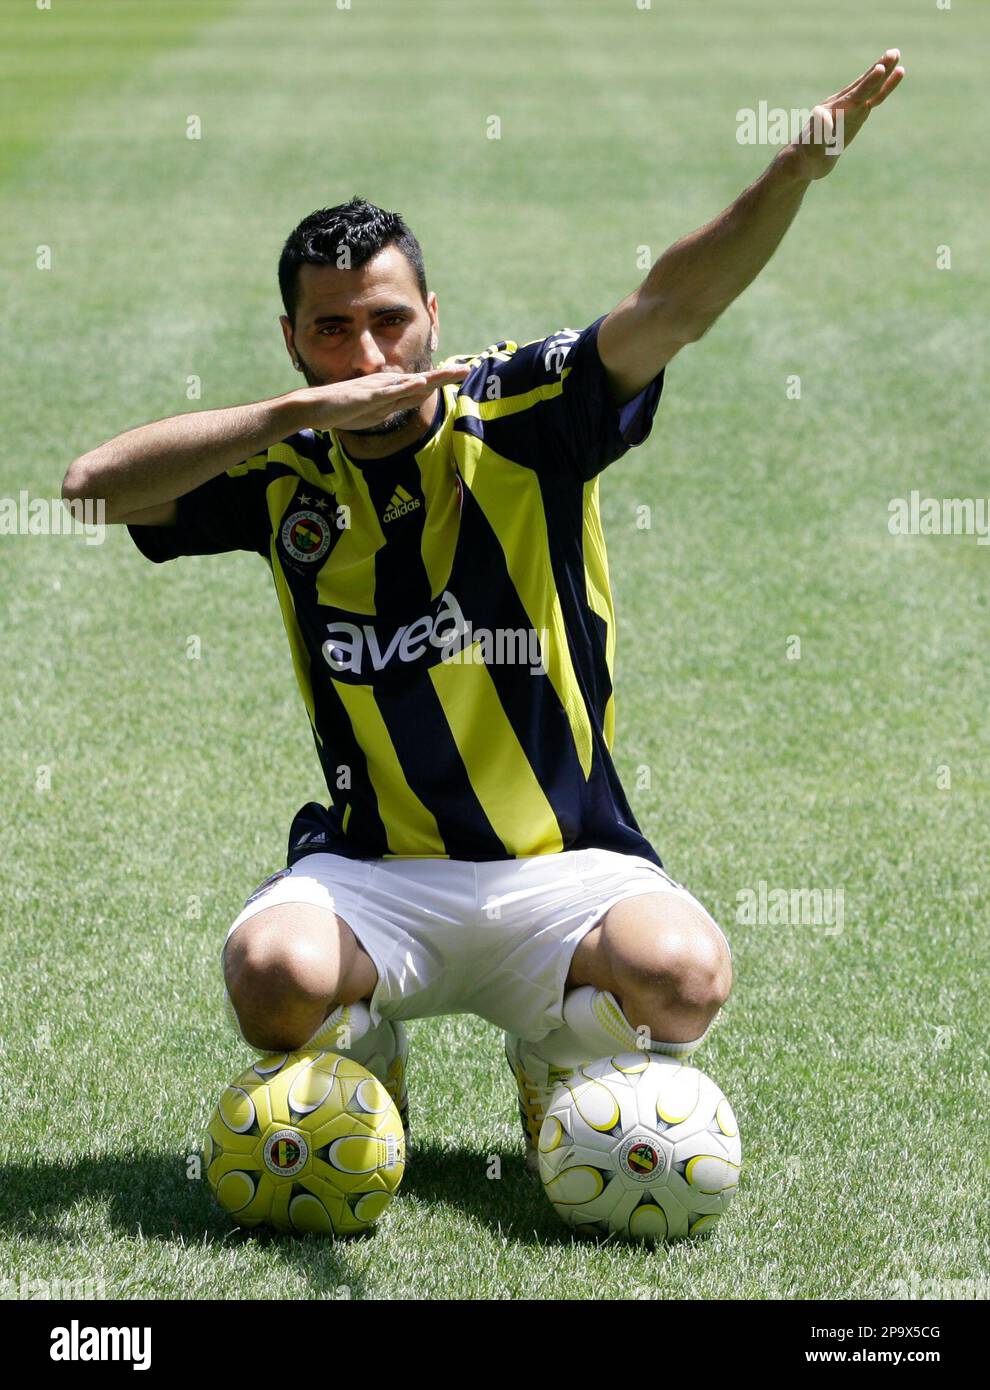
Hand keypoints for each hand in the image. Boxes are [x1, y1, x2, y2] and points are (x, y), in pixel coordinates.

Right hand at [297, 365, 470, 430]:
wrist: (313, 407)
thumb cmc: (339, 410)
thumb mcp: (370, 413)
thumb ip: (388, 408)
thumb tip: (403, 404)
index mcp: (388, 392)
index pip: (419, 387)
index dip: (439, 381)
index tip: (457, 376)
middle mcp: (386, 387)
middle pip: (421, 382)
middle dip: (444, 376)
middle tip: (467, 370)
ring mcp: (378, 390)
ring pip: (411, 384)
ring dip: (433, 379)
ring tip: (453, 373)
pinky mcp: (367, 397)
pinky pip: (391, 393)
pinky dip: (407, 388)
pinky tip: (421, 384)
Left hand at [781, 48, 904, 181]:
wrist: (801, 161)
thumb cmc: (807, 158)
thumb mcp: (812, 148)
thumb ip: (818, 132)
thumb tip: (820, 114)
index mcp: (834, 113)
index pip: (855, 96)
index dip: (868, 83)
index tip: (880, 68)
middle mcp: (840, 105)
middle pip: (863, 85)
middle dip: (879, 70)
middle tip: (894, 52)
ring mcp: (846, 108)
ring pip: (867, 87)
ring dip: (881, 72)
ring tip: (894, 54)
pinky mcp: (851, 114)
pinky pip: (868, 97)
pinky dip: (879, 87)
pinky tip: (887, 77)